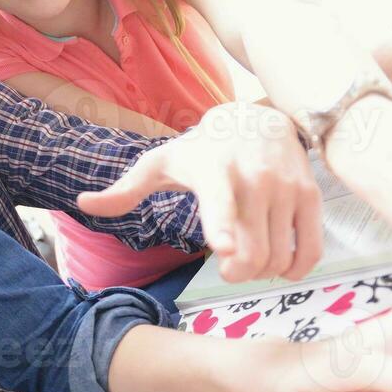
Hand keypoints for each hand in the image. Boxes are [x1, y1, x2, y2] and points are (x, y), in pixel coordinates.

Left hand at [77, 102, 322, 282]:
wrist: (257, 117)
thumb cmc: (200, 149)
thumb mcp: (160, 163)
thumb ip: (125, 190)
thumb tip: (82, 205)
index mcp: (212, 171)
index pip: (219, 201)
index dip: (222, 226)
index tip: (223, 249)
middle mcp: (253, 178)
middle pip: (250, 250)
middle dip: (236, 273)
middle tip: (227, 266)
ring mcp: (285, 187)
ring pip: (277, 255)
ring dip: (262, 271)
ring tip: (249, 258)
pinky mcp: (309, 195)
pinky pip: (308, 250)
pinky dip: (294, 267)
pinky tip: (280, 263)